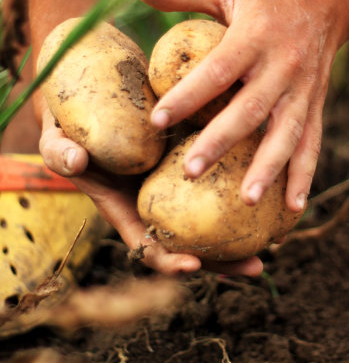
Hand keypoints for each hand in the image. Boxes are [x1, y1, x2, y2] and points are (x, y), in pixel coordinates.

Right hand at [39, 109, 262, 276]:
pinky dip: (241, 185)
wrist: (88, 95)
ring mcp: (175, 183)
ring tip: (279, 235)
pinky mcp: (190, 158)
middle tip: (257, 265)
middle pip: (191, 242)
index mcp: (125, 208)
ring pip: (211, 216)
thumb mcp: (56, 138)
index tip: (193, 268)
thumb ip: (59, 151)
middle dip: (222, 260)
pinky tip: (270, 182)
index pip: (147, 247)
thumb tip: (76, 160)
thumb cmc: (68, 122)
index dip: (168, 262)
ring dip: (242, 230)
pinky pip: (218, 178)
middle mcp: (155, 202)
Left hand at [141, 0, 348, 211]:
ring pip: (286, 134)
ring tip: (248, 200)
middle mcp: (282, 65)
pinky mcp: (316, 105)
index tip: (157, 120)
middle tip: (190, 171)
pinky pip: (312, 143)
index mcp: (254, 36)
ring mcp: (302, 90)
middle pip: (250, 109)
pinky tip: (294, 208)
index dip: (188, 96)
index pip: (217, 70)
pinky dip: (305, 176)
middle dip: (221, 142)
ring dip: (268, 169)